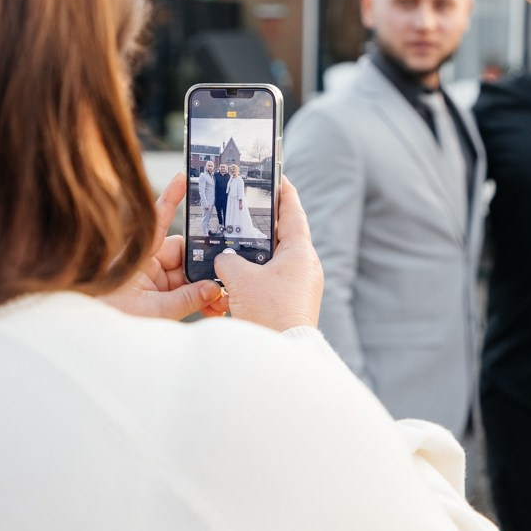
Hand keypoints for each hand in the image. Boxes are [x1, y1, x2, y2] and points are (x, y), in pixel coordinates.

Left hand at [101, 174, 228, 319]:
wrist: (95, 338)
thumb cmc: (111, 318)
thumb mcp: (151, 311)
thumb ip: (185, 300)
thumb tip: (213, 288)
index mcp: (139, 256)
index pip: (158, 220)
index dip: (172, 198)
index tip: (183, 178)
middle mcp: (148, 263)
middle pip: (185, 253)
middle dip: (207, 267)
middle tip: (226, 281)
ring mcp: (154, 280)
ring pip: (189, 276)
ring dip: (206, 289)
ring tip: (222, 304)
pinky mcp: (159, 295)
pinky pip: (185, 292)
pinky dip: (199, 300)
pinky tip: (213, 309)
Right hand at [214, 176, 322, 330]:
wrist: (282, 353)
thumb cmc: (268, 312)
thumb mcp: (239, 278)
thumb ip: (228, 260)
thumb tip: (225, 260)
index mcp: (300, 252)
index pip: (292, 211)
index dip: (283, 191)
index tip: (276, 176)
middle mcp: (305, 267)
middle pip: (281, 237)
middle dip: (260, 226)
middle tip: (244, 210)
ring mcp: (300, 287)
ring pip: (273, 262)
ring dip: (253, 256)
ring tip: (231, 248)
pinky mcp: (291, 304)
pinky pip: (271, 283)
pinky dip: (253, 279)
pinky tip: (233, 282)